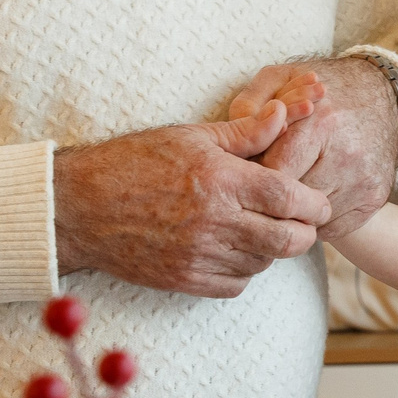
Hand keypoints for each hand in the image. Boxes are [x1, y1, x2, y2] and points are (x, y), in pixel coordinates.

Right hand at [52, 98, 329, 297]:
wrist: (78, 207)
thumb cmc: (133, 162)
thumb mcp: (190, 136)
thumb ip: (244, 132)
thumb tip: (285, 113)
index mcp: (219, 180)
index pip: (289, 197)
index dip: (314, 203)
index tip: (319, 202)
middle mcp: (213, 221)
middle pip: (286, 239)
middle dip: (304, 232)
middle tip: (302, 222)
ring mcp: (198, 255)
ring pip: (263, 263)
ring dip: (272, 249)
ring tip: (262, 229)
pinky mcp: (184, 280)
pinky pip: (235, 284)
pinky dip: (245, 270)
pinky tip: (234, 249)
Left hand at [247, 57, 397, 239]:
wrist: (386, 98)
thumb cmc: (325, 90)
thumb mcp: (283, 79)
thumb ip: (250, 105)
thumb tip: (233, 144)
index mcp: (322, 124)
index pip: (271, 172)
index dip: (252, 175)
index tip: (246, 171)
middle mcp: (347, 157)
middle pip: (290, 200)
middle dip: (270, 195)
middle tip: (261, 184)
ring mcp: (363, 183)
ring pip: (308, 219)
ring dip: (292, 211)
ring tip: (289, 187)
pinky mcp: (373, 201)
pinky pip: (330, 227)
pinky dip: (314, 219)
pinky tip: (312, 195)